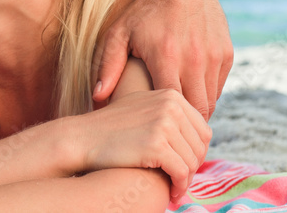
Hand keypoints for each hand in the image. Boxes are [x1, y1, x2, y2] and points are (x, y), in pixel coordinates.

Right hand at [77, 89, 211, 199]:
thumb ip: (170, 114)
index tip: (184, 165)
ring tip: (175, 188)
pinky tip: (172, 192)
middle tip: (180, 180)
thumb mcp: (143, 108)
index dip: (196, 152)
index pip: (202, 130)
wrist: (83, 137)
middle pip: (200, 146)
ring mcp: (164, 123)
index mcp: (171, 95)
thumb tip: (203, 135)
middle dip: (193, 167)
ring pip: (193, 161)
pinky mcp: (156, 145)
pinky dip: (179, 186)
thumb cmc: (112, 128)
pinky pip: (181, 172)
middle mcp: (170, 105)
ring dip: (186, 180)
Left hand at [92, 0, 232, 119]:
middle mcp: (195, 59)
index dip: (161, 121)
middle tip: (166, 130)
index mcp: (166, 56)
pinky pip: (217, 87)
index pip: (169, 105)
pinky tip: (186, 92)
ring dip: (194, 110)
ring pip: (209, 101)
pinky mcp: (226, 54)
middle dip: (182, 124)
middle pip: (194, 110)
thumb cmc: (144, 10)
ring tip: (175, 115)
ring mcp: (213, 57)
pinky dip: (205, 94)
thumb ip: (108, 65)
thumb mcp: (120, 32)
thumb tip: (97, 96)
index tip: (150, 128)